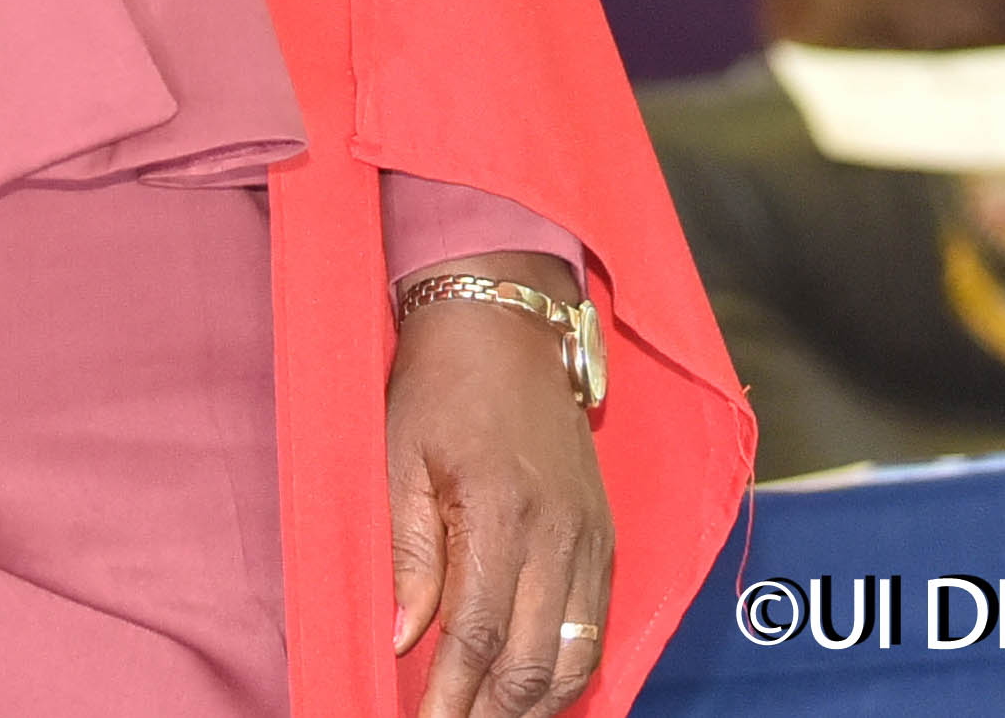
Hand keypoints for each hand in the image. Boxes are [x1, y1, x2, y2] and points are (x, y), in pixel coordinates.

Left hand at [387, 260, 613, 717]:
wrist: (507, 325)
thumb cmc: (440, 387)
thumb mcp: (399, 459)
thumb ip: (408, 554)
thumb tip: (404, 638)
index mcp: (501, 510)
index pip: (478, 634)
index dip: (451, 696)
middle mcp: (558, 530)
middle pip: (533, 659)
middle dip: (492, 714)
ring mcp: (590, 533)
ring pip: (575, 653)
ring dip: (534, 704)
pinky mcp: (604, 532)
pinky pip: (596, 623)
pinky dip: (566, 667)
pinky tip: (532, 690)